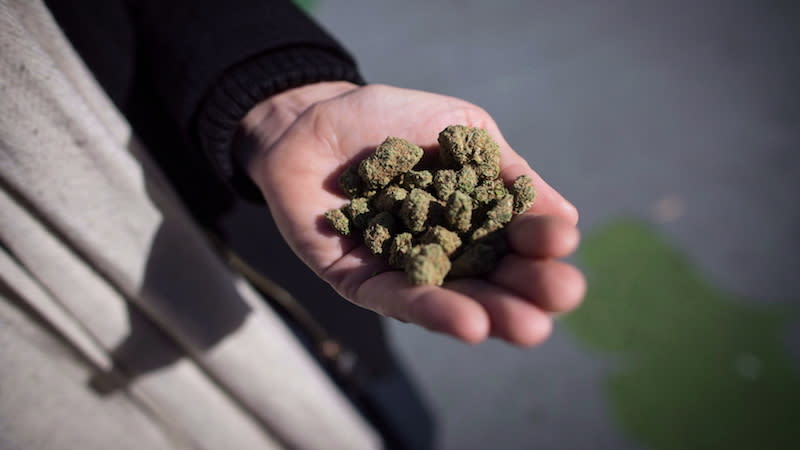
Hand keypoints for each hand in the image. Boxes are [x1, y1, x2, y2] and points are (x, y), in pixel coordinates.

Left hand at [242, 82, 584, 345]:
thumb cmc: (390, 119)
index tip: (563, 241)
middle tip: (561, 296)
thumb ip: (506, 171)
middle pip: (492, 278)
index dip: (541, 240)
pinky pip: (398, 300)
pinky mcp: (361, 283)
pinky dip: (433, 311)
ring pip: (453, 299)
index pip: (515, 236)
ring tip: (528, 327)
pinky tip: (470, 324)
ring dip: (491, 314)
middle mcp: (445, 249)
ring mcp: (404, 269)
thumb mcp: (461, 131)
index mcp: (474, 216)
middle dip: (528, 290)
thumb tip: (568, 215)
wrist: (312, 116)